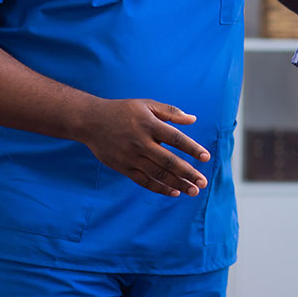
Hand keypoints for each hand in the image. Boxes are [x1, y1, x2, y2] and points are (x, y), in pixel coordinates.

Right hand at [77, 98, 210, 196]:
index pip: (176, 138)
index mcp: (149, 124)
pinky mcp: (123, 167)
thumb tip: (193, 119)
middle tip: (203, 183)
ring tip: (193, 191)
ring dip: (177, 184)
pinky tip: (174, 192)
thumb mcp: (147, 105)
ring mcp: (131, 157)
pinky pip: (144, 181)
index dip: (192, 148)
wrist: (91, 121)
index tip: (206, 157)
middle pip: (169, 161)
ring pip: (158, 174)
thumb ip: (170, 112)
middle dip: (188, 173)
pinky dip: (160, 188)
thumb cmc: (123, 111)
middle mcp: (141, 142)